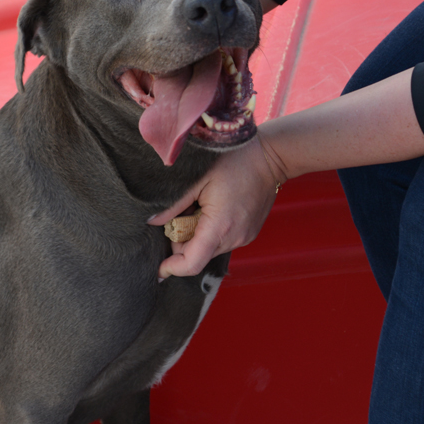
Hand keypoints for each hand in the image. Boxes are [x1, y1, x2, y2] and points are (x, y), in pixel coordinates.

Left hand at [149, 135, 283, 278]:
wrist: (271, 156)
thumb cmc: (235, 161)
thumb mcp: (197, 178)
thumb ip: (173, 204)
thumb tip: (152, 221)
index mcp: (220, 227)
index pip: (192, 264)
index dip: (172, 268)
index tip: (158, 267)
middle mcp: (234, 238)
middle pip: (197, 254)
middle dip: (182, 239)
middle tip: (183, 210)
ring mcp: (244, 237)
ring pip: (208, 247)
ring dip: (197, 233)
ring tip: (200, 204)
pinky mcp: (248, 233)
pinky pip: (221, 239)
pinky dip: (211, 229)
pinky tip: (213, 206)